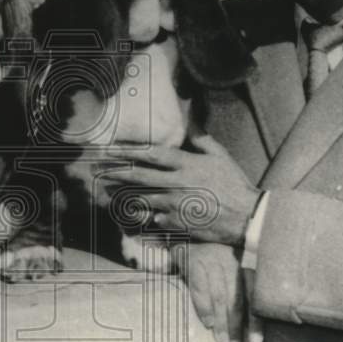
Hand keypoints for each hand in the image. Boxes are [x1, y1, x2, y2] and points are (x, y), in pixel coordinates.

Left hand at [99, 134, 260, 244]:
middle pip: (139, 177)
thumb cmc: (233, 183)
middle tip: (96, 167)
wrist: (246, 216)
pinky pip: (153, 219)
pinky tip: (132, 215)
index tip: (110, 148)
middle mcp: (177, 184)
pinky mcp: (176, 224)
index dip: (128, 151)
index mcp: (187, 165)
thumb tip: (190, 116)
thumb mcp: (220, 156)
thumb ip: (201, 137)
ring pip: (141, 199)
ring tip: (106, 190)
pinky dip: (144, 216)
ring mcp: (175, 206)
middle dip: (115, 171)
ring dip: (122, 194)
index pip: (152, 155)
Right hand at [183, 243, 263, 341]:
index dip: (255, 321)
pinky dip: (203, 306)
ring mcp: (211, 259)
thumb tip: (254, 322)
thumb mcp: (232, 263)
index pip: (254, 295)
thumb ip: (241, 288)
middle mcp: (231, 260)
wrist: (188, 227)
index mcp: (245, 263)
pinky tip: (208, 323)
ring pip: (219, 296)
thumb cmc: (214, 253)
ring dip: (221, 322)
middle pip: (237, 299)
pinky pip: (199, 287)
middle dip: (236, 327)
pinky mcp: (192, 259)